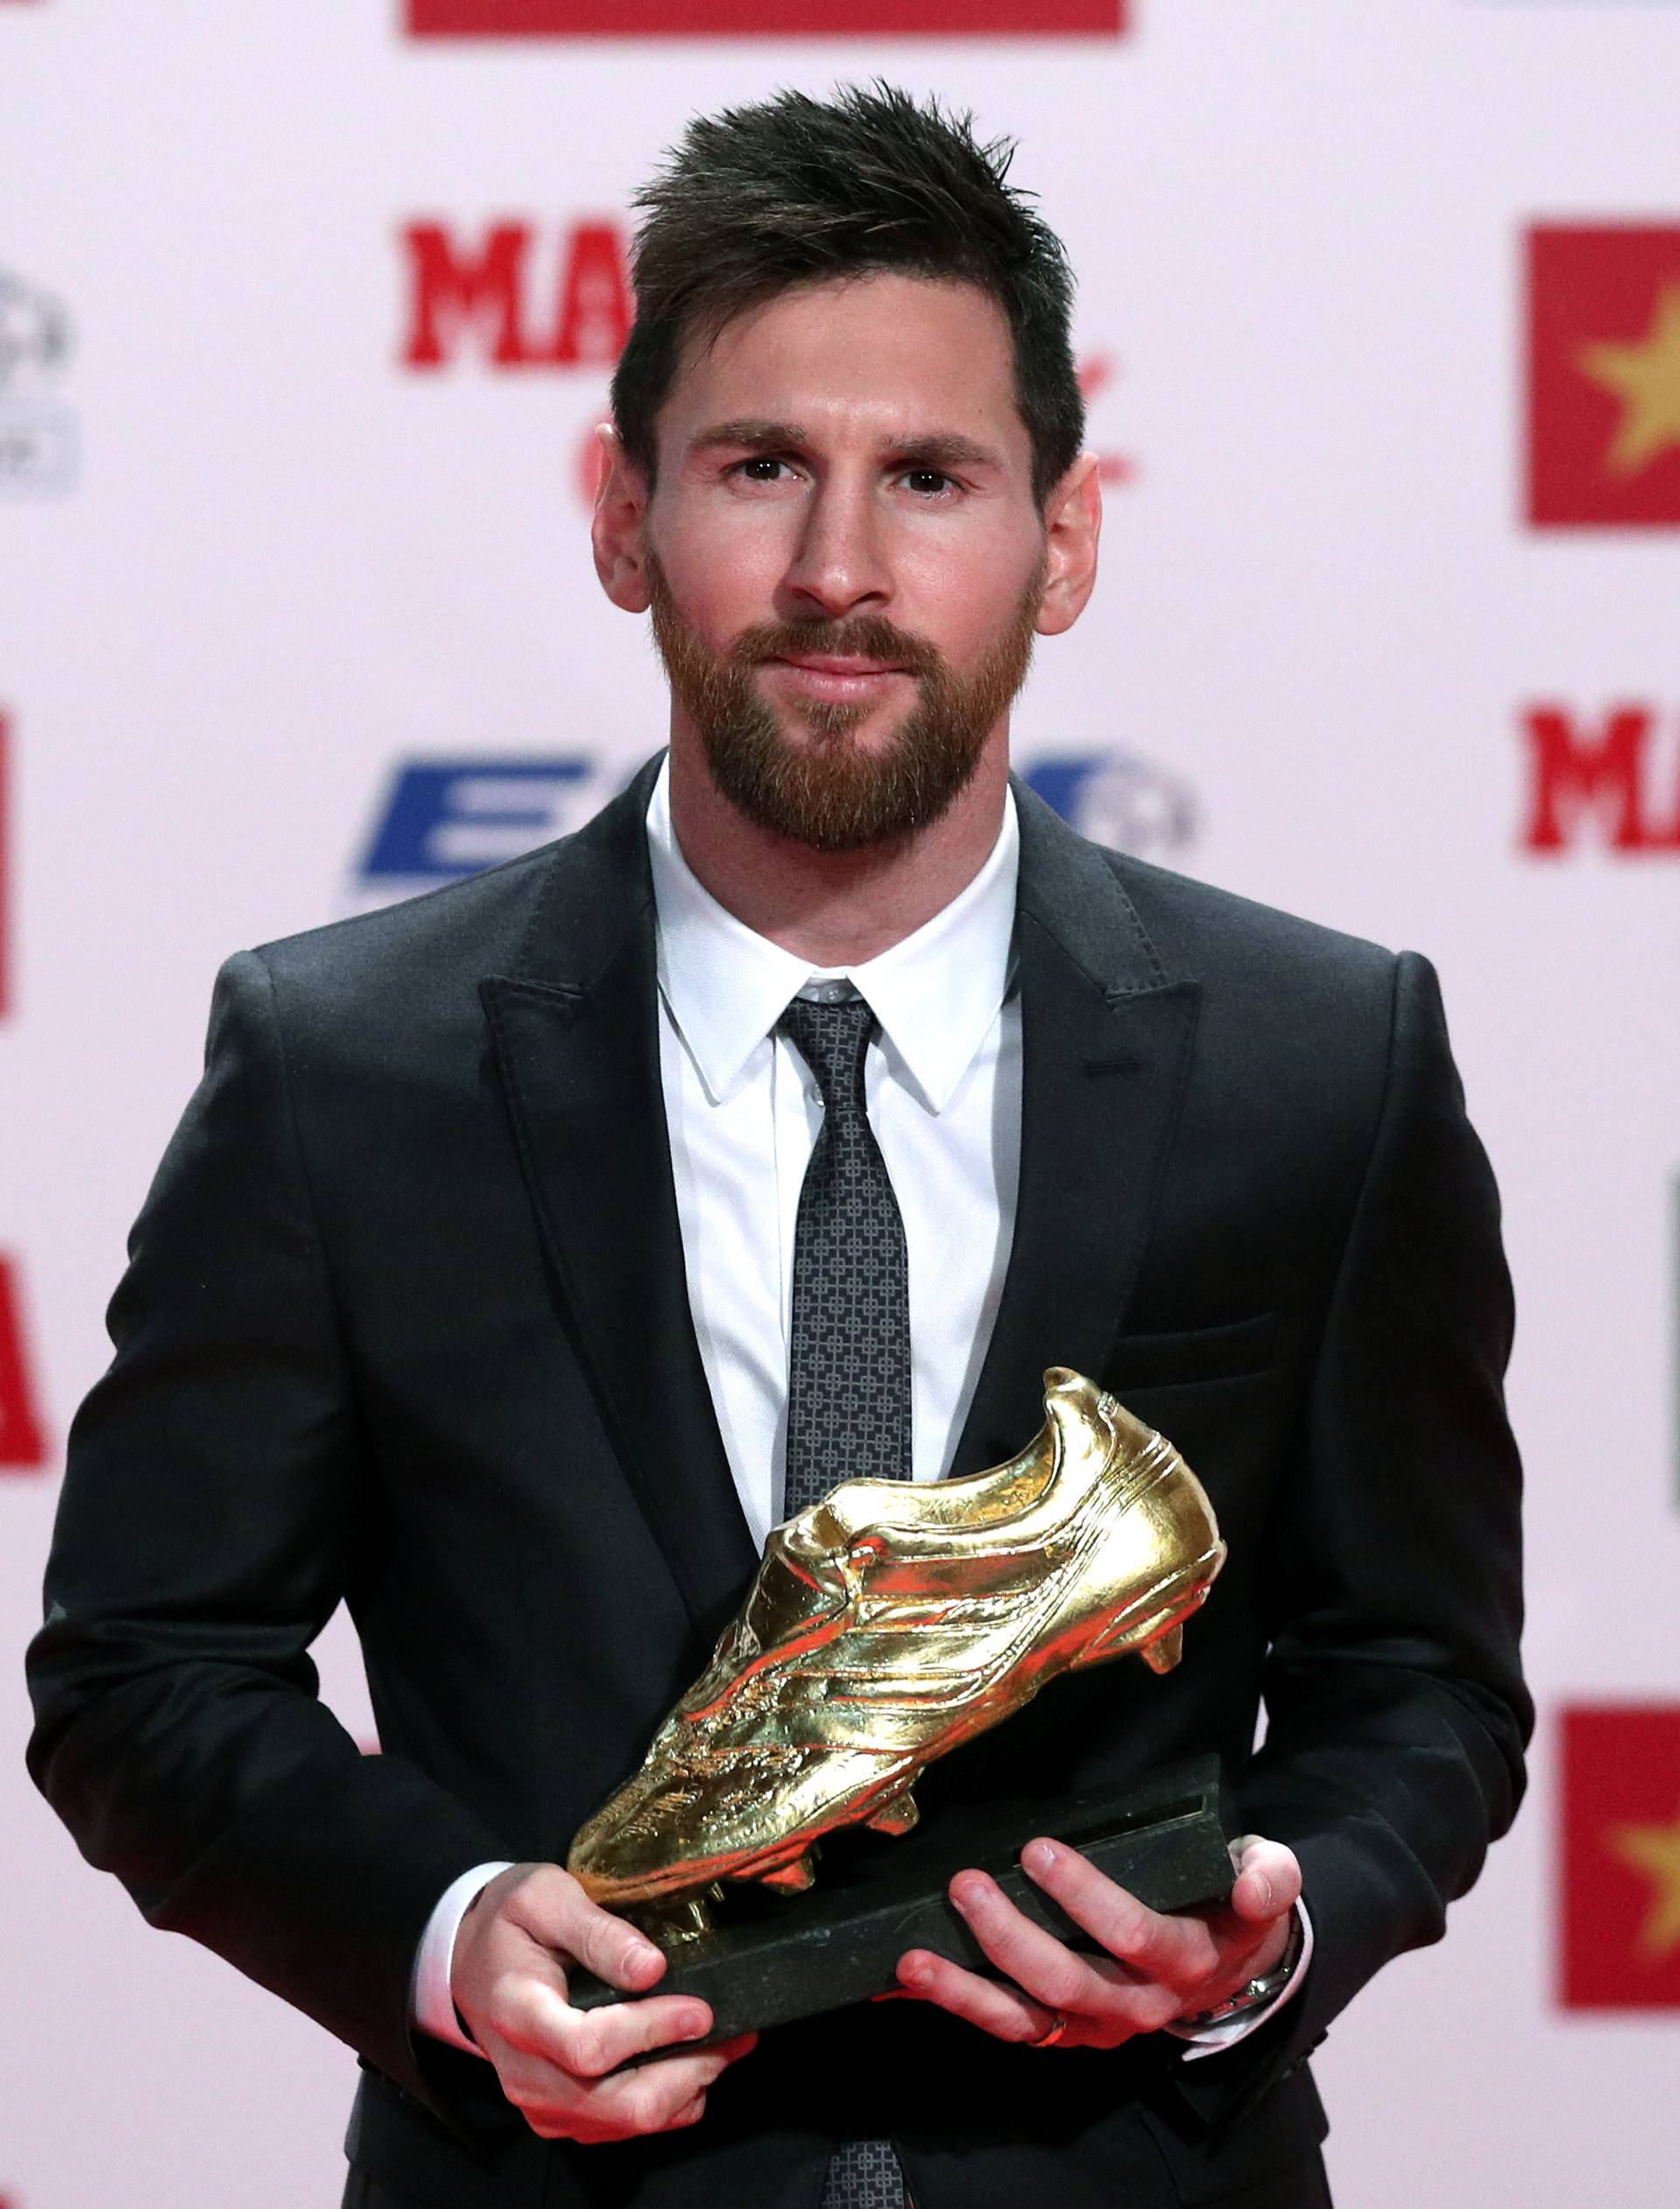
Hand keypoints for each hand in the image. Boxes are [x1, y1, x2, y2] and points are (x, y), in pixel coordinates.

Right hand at [450, 1862, 756, 2141]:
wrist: (472, 1962)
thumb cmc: (511, 1922)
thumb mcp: (545, 1897)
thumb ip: (596, 1930)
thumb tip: (652, 1968)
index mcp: (518, 2012)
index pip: (587, 2047)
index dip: (651, 2032)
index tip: (699, 2009)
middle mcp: (527, 2073)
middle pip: (616, 2103)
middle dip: (686, 2072)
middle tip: (732, 2034)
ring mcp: (541, 2102)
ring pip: (626, 2122)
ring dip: (686, 2089)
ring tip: (727, 2044)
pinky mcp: (559, 2115)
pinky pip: (621, 2127)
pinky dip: (667, 2104)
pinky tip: (692, 2064)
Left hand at [895, 1833, 1301, 2050]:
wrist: (1230, 1970)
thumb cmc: (1232, 1908)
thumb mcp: (1267, 1883)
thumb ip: (1270, 1877)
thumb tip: (1257, 1879)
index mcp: (1184, 1959)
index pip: (1132, 1933)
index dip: (1084, 1896)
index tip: (1038, 1848)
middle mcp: (1137, 2004)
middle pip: (1069, 1982)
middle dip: (1011, 1937)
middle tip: (967, 1885)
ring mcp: (1095, 2024)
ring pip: (1028, 2020)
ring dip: (968, 1991)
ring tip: (914, 1960)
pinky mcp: (1063, 2029)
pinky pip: (1008, 2026)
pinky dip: (959, 2007)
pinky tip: (909, 1984)